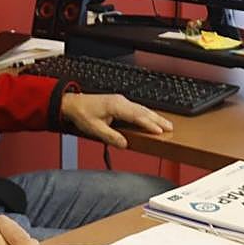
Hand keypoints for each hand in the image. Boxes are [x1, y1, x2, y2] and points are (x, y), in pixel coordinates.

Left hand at [59, 92, 173, 147]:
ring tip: (165, 124)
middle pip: (143, 111)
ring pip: (141, 108)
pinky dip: (146, 113)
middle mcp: (120, 101)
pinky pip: (136, 108)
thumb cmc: (82, 113)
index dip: (149, 124)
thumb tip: (124, 144)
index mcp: (116, 106)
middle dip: (157, 119)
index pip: (137, 116)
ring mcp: (120, 100)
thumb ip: (111, 137)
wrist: (73, 103)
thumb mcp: (95, 129)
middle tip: (170, 127)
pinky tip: (150, 118)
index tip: (160, 131)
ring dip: (154, 116)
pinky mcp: (119, 102)